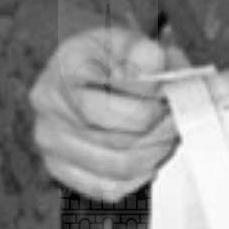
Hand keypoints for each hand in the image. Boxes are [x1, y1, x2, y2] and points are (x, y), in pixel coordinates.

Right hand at [31, 26, 183, 202]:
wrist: (93, 67)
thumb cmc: (114, 55)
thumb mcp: (130, 39)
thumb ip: (144, 52)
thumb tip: (154, 67)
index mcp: (63, 69)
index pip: (106, 109)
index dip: (149, 111)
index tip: (172, 101)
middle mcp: (48, 107)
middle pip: (116, 141)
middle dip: (159, 132)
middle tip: (179, 119)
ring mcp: (49, 142)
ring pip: (117, 168)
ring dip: (155, 154)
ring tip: (169, 134)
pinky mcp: (59, 168)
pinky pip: (108, 188)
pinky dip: (139, 176)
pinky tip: (150, 153)